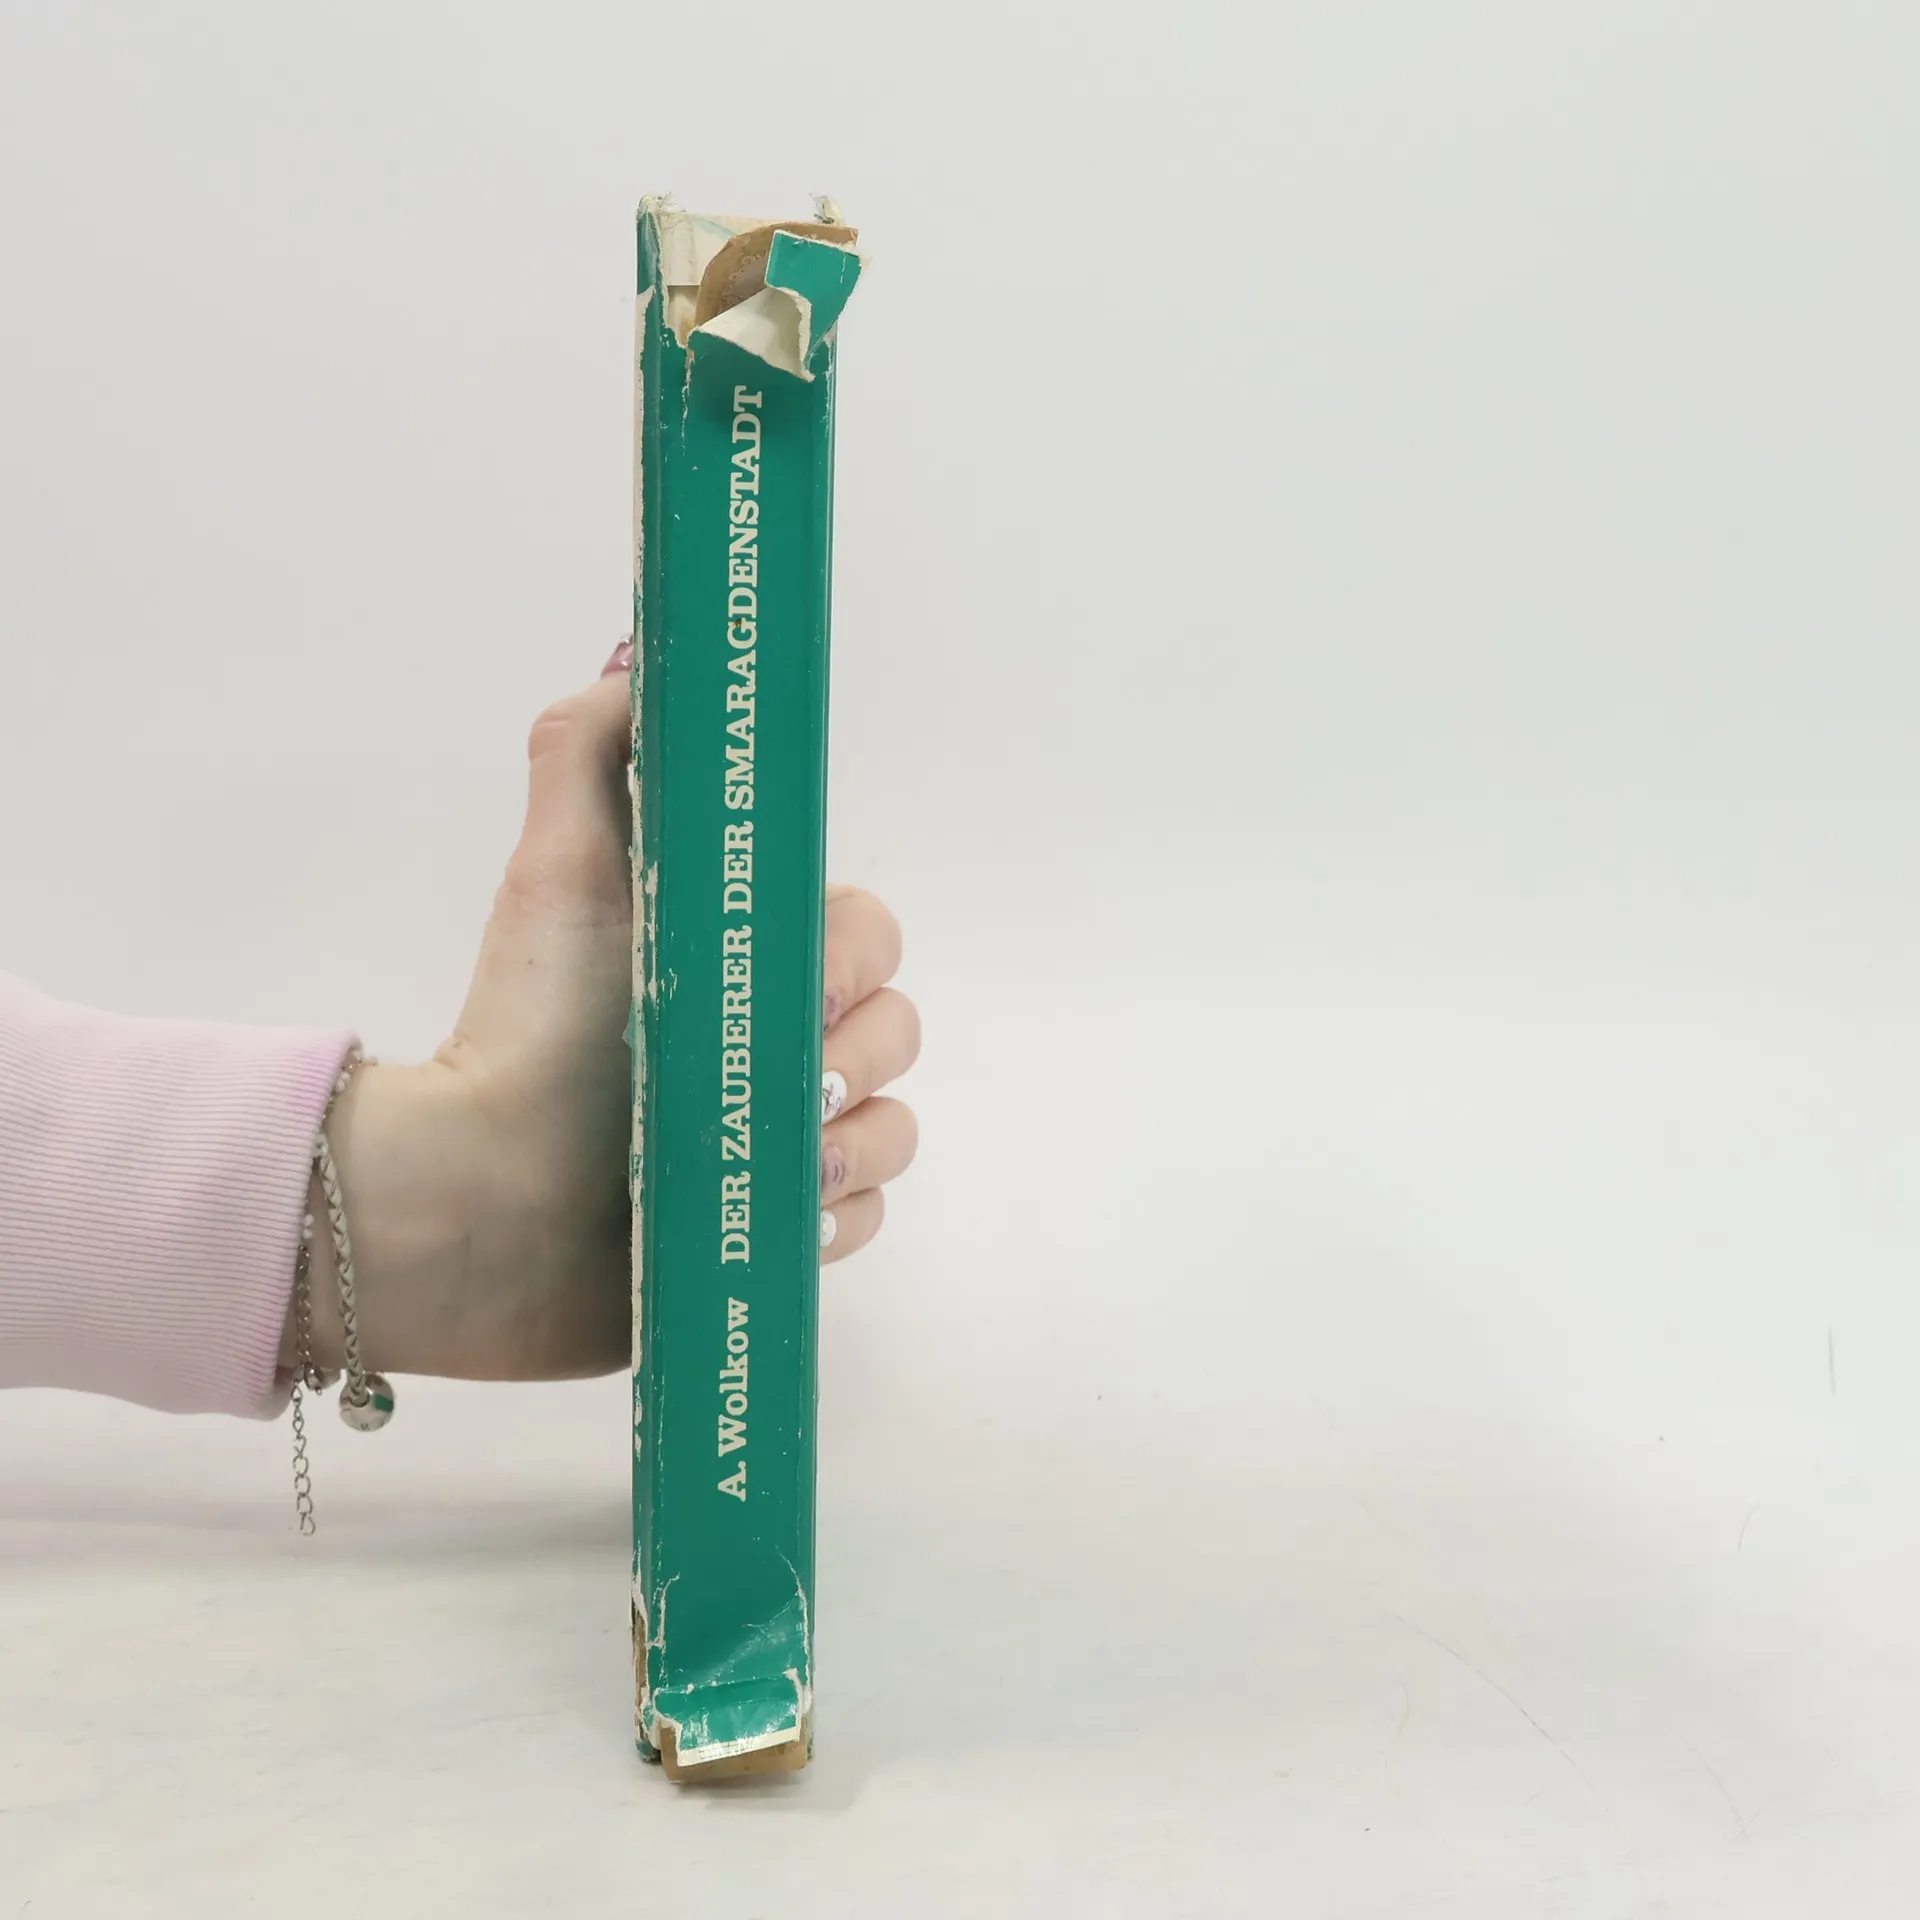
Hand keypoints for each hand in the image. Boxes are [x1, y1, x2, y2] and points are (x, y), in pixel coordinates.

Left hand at [288, 644, 919, 1381]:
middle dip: (857, 1053)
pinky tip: (774, 1217)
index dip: (855, 956)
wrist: (475, 1206)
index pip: (864, 935)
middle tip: (788, 1081)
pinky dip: (833, 1219)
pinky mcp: (774, 1234)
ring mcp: (780, 1144)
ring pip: (893, 1126)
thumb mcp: (558, 876)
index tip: (807, 985)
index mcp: (741, 960)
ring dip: (853, 1143)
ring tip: (776, 1163)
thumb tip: (642, 660)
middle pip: (896, 1027)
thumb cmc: (524, 1031)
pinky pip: (864, 1220)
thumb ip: (589, 753)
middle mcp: (770, 1046)